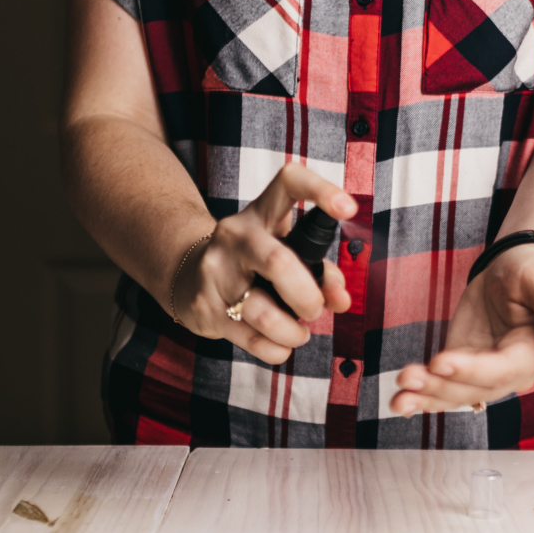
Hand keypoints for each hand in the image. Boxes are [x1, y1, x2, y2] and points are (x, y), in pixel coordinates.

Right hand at [174, 163, 357, 364]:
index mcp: (261, 214)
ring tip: (298, 332)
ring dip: (294, 332)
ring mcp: (216, 273)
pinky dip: (277, 349)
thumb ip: (321, 272)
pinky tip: (279, 344)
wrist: (185, 276)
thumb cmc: (251, 264)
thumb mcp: (283, 252)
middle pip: (279, 263)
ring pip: (265, 314)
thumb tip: (341, 299)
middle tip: (315, 309)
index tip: (348, 210)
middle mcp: (235, 237)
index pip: (288, 183)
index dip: (321, 191)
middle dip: (309, 296)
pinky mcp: (205, 308)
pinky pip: (253, 340)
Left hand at [390, 243, 533, 415]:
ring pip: (456, 394)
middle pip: (474, 387)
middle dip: (439, 386)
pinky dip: (423, 398)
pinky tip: (401, 403)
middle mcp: (511, 372)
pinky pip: (445, 389)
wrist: (515, 273)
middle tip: (407, 378)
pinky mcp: (464, 370)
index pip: (500, 368)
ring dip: (426, 397)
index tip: (439, 360)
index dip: (470, 369)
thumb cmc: (532, 273)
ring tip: (397, 398)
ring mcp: (486, 374)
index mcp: (533, 352)